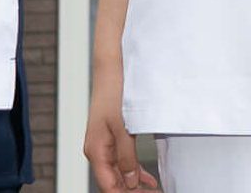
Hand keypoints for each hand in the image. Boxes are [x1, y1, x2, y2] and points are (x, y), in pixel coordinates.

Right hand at [84, 74, 157, 192]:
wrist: (113, 69)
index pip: (109, 186)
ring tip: (153, 190)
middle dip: (132, 191)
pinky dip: (135, 171)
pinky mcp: (112, 136)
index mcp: (96, 151)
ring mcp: (104, 144)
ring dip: (134, 184)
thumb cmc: (115, 93)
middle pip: (113, 182)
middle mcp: (97, 150)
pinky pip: (122, 160)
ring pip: (118, 173)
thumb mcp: (124, 128)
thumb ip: (127, 157)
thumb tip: (131, 182)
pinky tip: (147, 178)